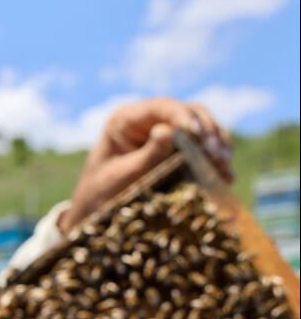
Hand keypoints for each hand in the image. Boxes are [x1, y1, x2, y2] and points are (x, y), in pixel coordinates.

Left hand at [59, 97, 231, 232]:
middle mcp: (147, 121)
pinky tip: (225, 176)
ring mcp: (164, 134)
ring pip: (201, 128)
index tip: (197, 135)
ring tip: (224, 166)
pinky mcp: (176, 151)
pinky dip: (215, 160)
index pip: (161, 107)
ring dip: (217, 144)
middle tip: (217, 155)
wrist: (93, 212)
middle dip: (207, 131)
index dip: (183, 117)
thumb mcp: (121, 177)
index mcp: (125, 120)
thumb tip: (167, 130)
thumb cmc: (99, 193)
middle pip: (188, 112)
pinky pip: (202, 149)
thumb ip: (145, 156)